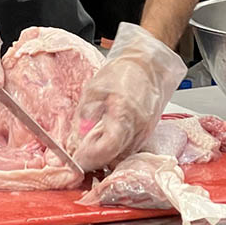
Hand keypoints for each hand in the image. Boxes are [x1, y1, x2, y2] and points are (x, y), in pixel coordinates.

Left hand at [70, 23, 186, 171]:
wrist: (148, 63)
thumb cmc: (124, 70)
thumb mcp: (95, 88)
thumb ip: (85, 114)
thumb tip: (77, 136)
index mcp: (124, 114)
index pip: (107, 149)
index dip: (90, 158)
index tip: (76, 159)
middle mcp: (138, 127)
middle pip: (115, 157)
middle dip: (96, 161)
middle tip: (80, 157)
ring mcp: (146, 130)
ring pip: (124, 155)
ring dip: (107, 157)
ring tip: (91, 149)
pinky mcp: (148, 130)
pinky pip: (132, 148)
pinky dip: (118, 150)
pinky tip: (106, 141)